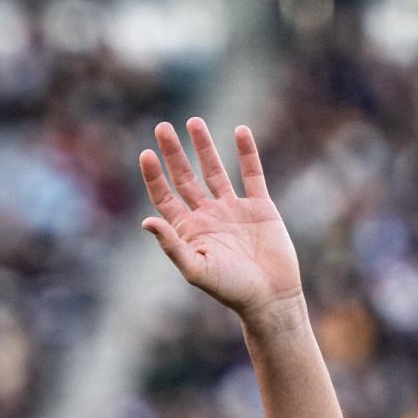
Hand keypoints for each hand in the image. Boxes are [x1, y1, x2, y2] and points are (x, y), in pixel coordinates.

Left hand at [140, 120, 306, 323]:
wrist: (271, 297)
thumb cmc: (231, 289)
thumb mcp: (196, 269)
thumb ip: (172, 245)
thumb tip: (146, 221)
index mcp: (189, 229)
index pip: (165, 196)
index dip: (154, 175)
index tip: (146, 153)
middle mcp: (208, 215)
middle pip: (186, 177)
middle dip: (173, 153)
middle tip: (162, 127)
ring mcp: (234, 209)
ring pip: (215, 170)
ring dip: (204, 146)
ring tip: (193, 121)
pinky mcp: (260, 206)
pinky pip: (252, 173)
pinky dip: (247, 152)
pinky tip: (240, 131)